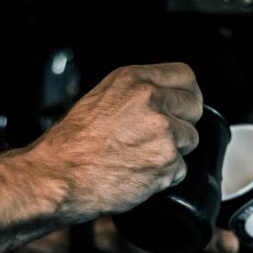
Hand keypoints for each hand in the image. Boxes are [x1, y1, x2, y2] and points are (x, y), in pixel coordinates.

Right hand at [28, 63, 203, 223]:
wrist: (58, 176)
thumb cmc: (71, 144)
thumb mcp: (101, 98)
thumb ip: (136, 93)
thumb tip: (164, 98)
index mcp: (134, 80)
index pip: (185, 76)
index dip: (187, 93)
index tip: (184, 105)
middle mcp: (151, 100)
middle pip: (194, 107)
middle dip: (182, 123)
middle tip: (159, 137)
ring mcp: (162, 131)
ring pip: (190, 139)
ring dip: (173, 152)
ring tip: (141, 157)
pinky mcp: (166, 161)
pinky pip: (181, 169)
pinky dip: (165, 176)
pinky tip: (139, 173)